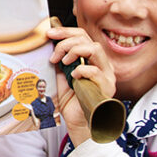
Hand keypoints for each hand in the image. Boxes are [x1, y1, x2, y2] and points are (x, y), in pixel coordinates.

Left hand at [46, 23, 116, 145]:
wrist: (79, 124)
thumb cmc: (73, 103)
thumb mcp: (62, 77)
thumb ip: (60, 62)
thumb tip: (50, 46)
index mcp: (92, 60)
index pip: (83, 36)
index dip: (66, 32)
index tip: (49, 34)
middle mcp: (102, 65)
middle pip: (88, 40)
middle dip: (67, 41)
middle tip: (54, 53)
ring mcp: (107, 75)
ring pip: (95, 49)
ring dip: (75, 51)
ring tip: (63, 62)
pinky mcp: (107, 88)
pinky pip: (96, 72)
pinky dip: (82, 70)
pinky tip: (73, 76)